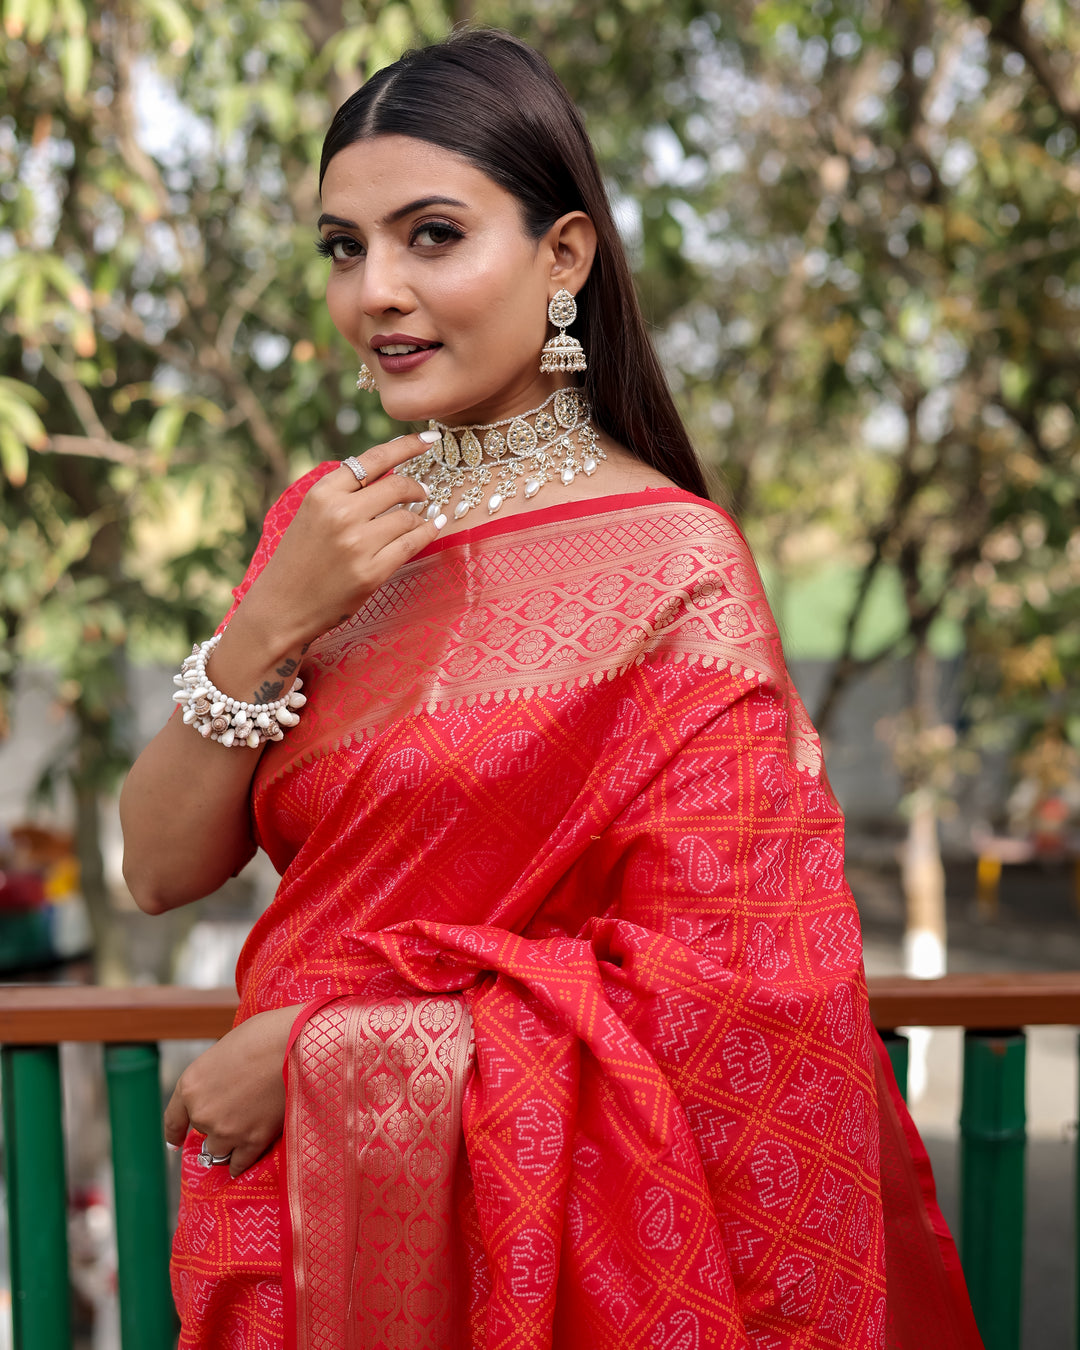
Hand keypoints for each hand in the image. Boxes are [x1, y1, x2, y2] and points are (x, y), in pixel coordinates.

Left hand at [164, 1005, 297, 1176]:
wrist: (294, 1044)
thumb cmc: (264, 1035)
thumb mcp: (227, 1050)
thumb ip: (218, 1074)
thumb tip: (226, 1085)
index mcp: (190, 1085)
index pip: (174, 1119)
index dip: (174, 1134)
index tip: (176, 1145)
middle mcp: (202, 1113)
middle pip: (202, 1134)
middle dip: (215, 1128)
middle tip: (234, 1119)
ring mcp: (226, 1130)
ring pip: (218, 1153)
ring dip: (228, 1147)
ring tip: (241, 1140)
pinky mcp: (252, 1141)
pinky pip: (240, 1164)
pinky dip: (241, 1164)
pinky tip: (245, 1162)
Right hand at [241, 431, 442, 653]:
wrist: (281, 606)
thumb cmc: (299, 558)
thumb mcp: (312, 514)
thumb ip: (344, 493)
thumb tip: (391, 471)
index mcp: (322, 494)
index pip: (373, 459)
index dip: (407, 445)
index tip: (430, 438)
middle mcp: (340, 514)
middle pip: (397, 486)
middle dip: (417, 486)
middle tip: (424, 491)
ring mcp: (357, 544)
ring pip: (408, 516)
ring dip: (419, 516)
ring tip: (417, 519)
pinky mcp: (372, 572)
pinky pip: (413, 543)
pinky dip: (427, 532)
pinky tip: (431, 527)